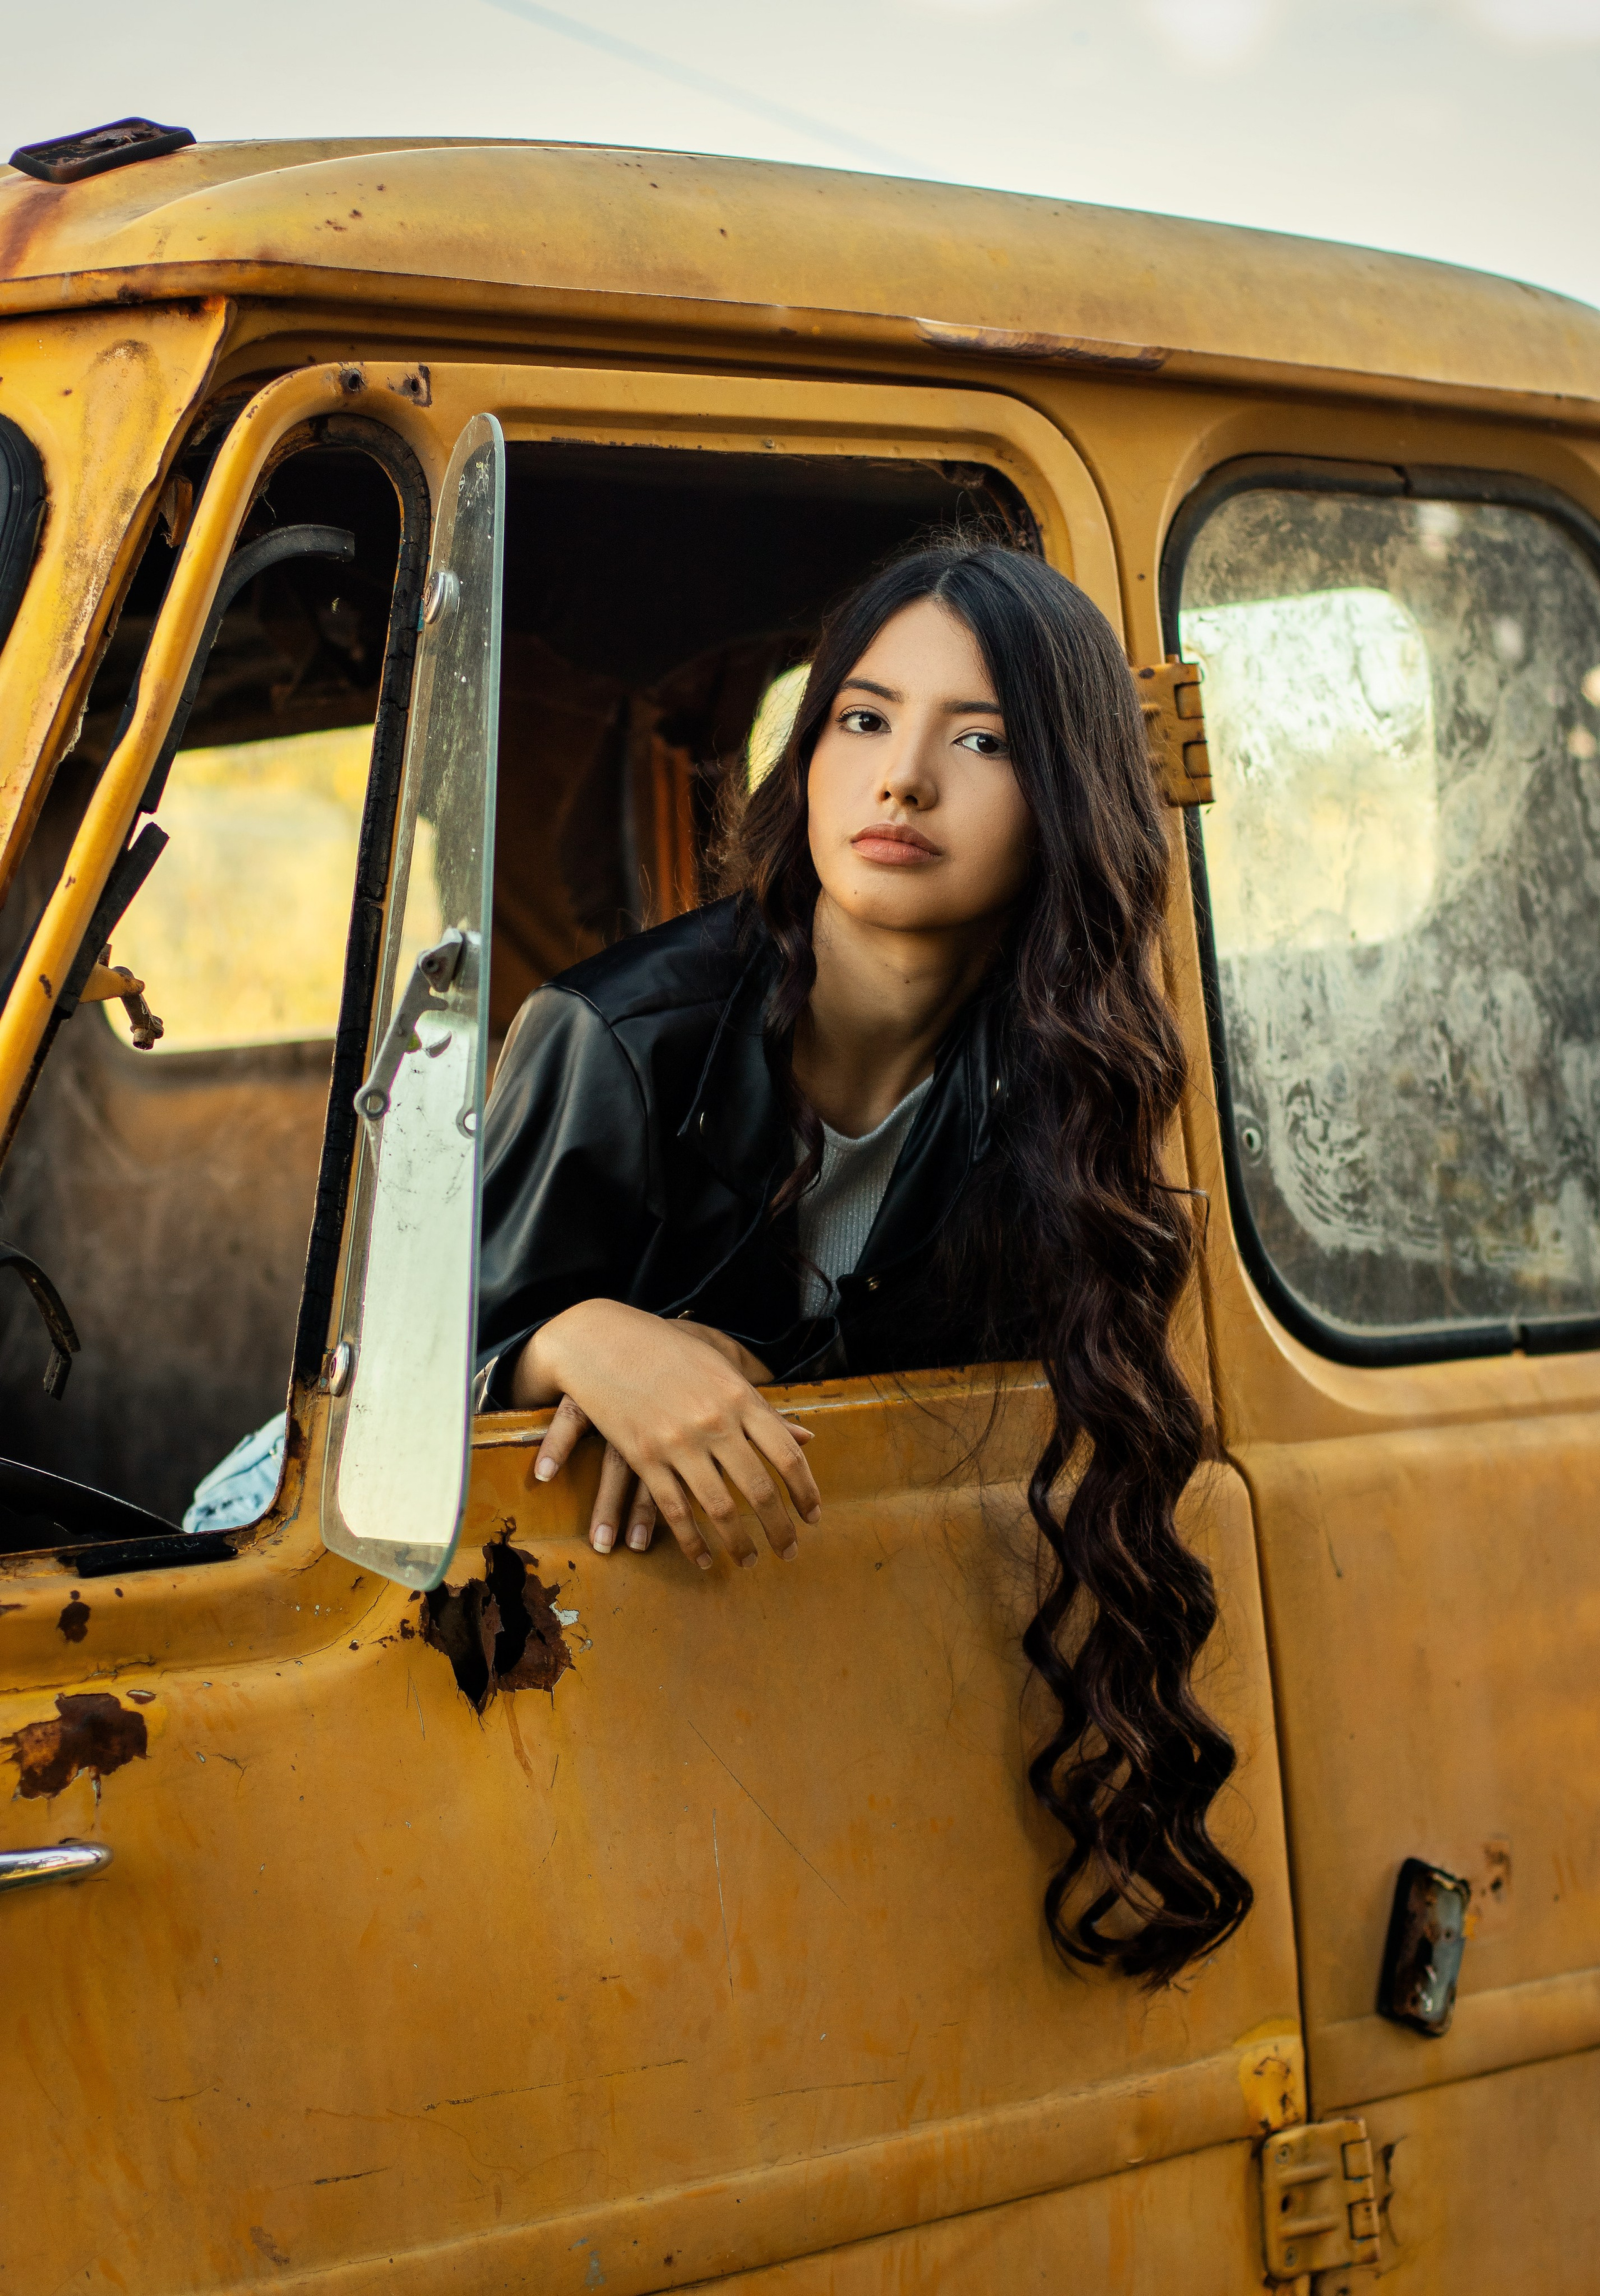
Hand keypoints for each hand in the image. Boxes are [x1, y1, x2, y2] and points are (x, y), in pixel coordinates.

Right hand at [510, 1302, 818, 1568]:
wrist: (602, 1341)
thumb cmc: (669, 1348)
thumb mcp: (722, 1367)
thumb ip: (763, 1407)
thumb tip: (806, 1438)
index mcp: (740, 1397)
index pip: (787, 1454)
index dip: (805, 1492)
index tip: (813, 1517)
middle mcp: (715, 1422)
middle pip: (759, 1489)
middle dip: (779, 1528)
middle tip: (790, 1552)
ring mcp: (678, 1442)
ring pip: (718, 1508)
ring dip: (739, 1544)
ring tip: (751, 1561)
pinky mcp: (644, 1457)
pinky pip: (674, 1510)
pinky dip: (692, 1542)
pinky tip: (705, 1559)